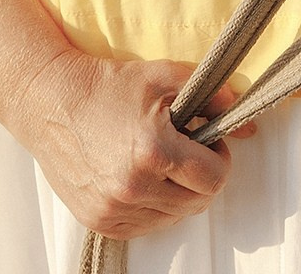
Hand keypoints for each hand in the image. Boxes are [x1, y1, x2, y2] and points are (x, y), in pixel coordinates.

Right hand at [18, 46, 252, 239]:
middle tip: (186, 149)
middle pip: (198, 202)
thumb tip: (249, 121)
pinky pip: (146, 226)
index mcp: (153, 150)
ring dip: (177, 192)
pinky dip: (152, 206)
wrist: (51, 102)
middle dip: (201, 176)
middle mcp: (134, 186)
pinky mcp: (100, 222)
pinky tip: (140, 176)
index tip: (208, 142)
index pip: (215, 178)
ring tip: (160, 160)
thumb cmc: (109, 85)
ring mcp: (114, 208)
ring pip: (174, 217)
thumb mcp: (164, 75)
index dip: (219, 157)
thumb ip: (213, 94)